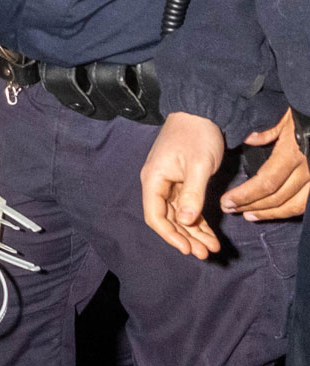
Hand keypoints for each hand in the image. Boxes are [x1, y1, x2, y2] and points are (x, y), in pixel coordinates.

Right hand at [142, 112, 230, 258]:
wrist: (201, 112)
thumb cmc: (197, 136)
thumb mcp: (198, 166)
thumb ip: (192, 195)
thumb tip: (187, 222)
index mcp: (154, 179)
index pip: (155, 215)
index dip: (170, 235)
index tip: (188, 249)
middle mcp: (157, 183)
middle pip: (167, 219)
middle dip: (185, 237)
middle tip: (205, 254)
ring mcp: (169, 183)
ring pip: (179, 215)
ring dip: (193, 232)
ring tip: (211, 248)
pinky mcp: (181, 181)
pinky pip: (187, 207)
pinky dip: (198, 220)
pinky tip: (209, 233)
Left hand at [221, 110, 308, 220]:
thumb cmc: (306, 116)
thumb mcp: (286, 117)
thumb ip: (267, 130)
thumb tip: (249, 139)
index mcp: (293, 155)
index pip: (266, 183)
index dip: (245, 195)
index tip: (226, 201)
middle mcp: (308, 171)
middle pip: (277, 198)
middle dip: (251, 206)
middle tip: (230, 209)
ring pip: (294, 206)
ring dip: (269, 213)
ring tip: (249, 215)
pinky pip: (306, 203)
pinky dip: (289, 210)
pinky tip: (274, 212)